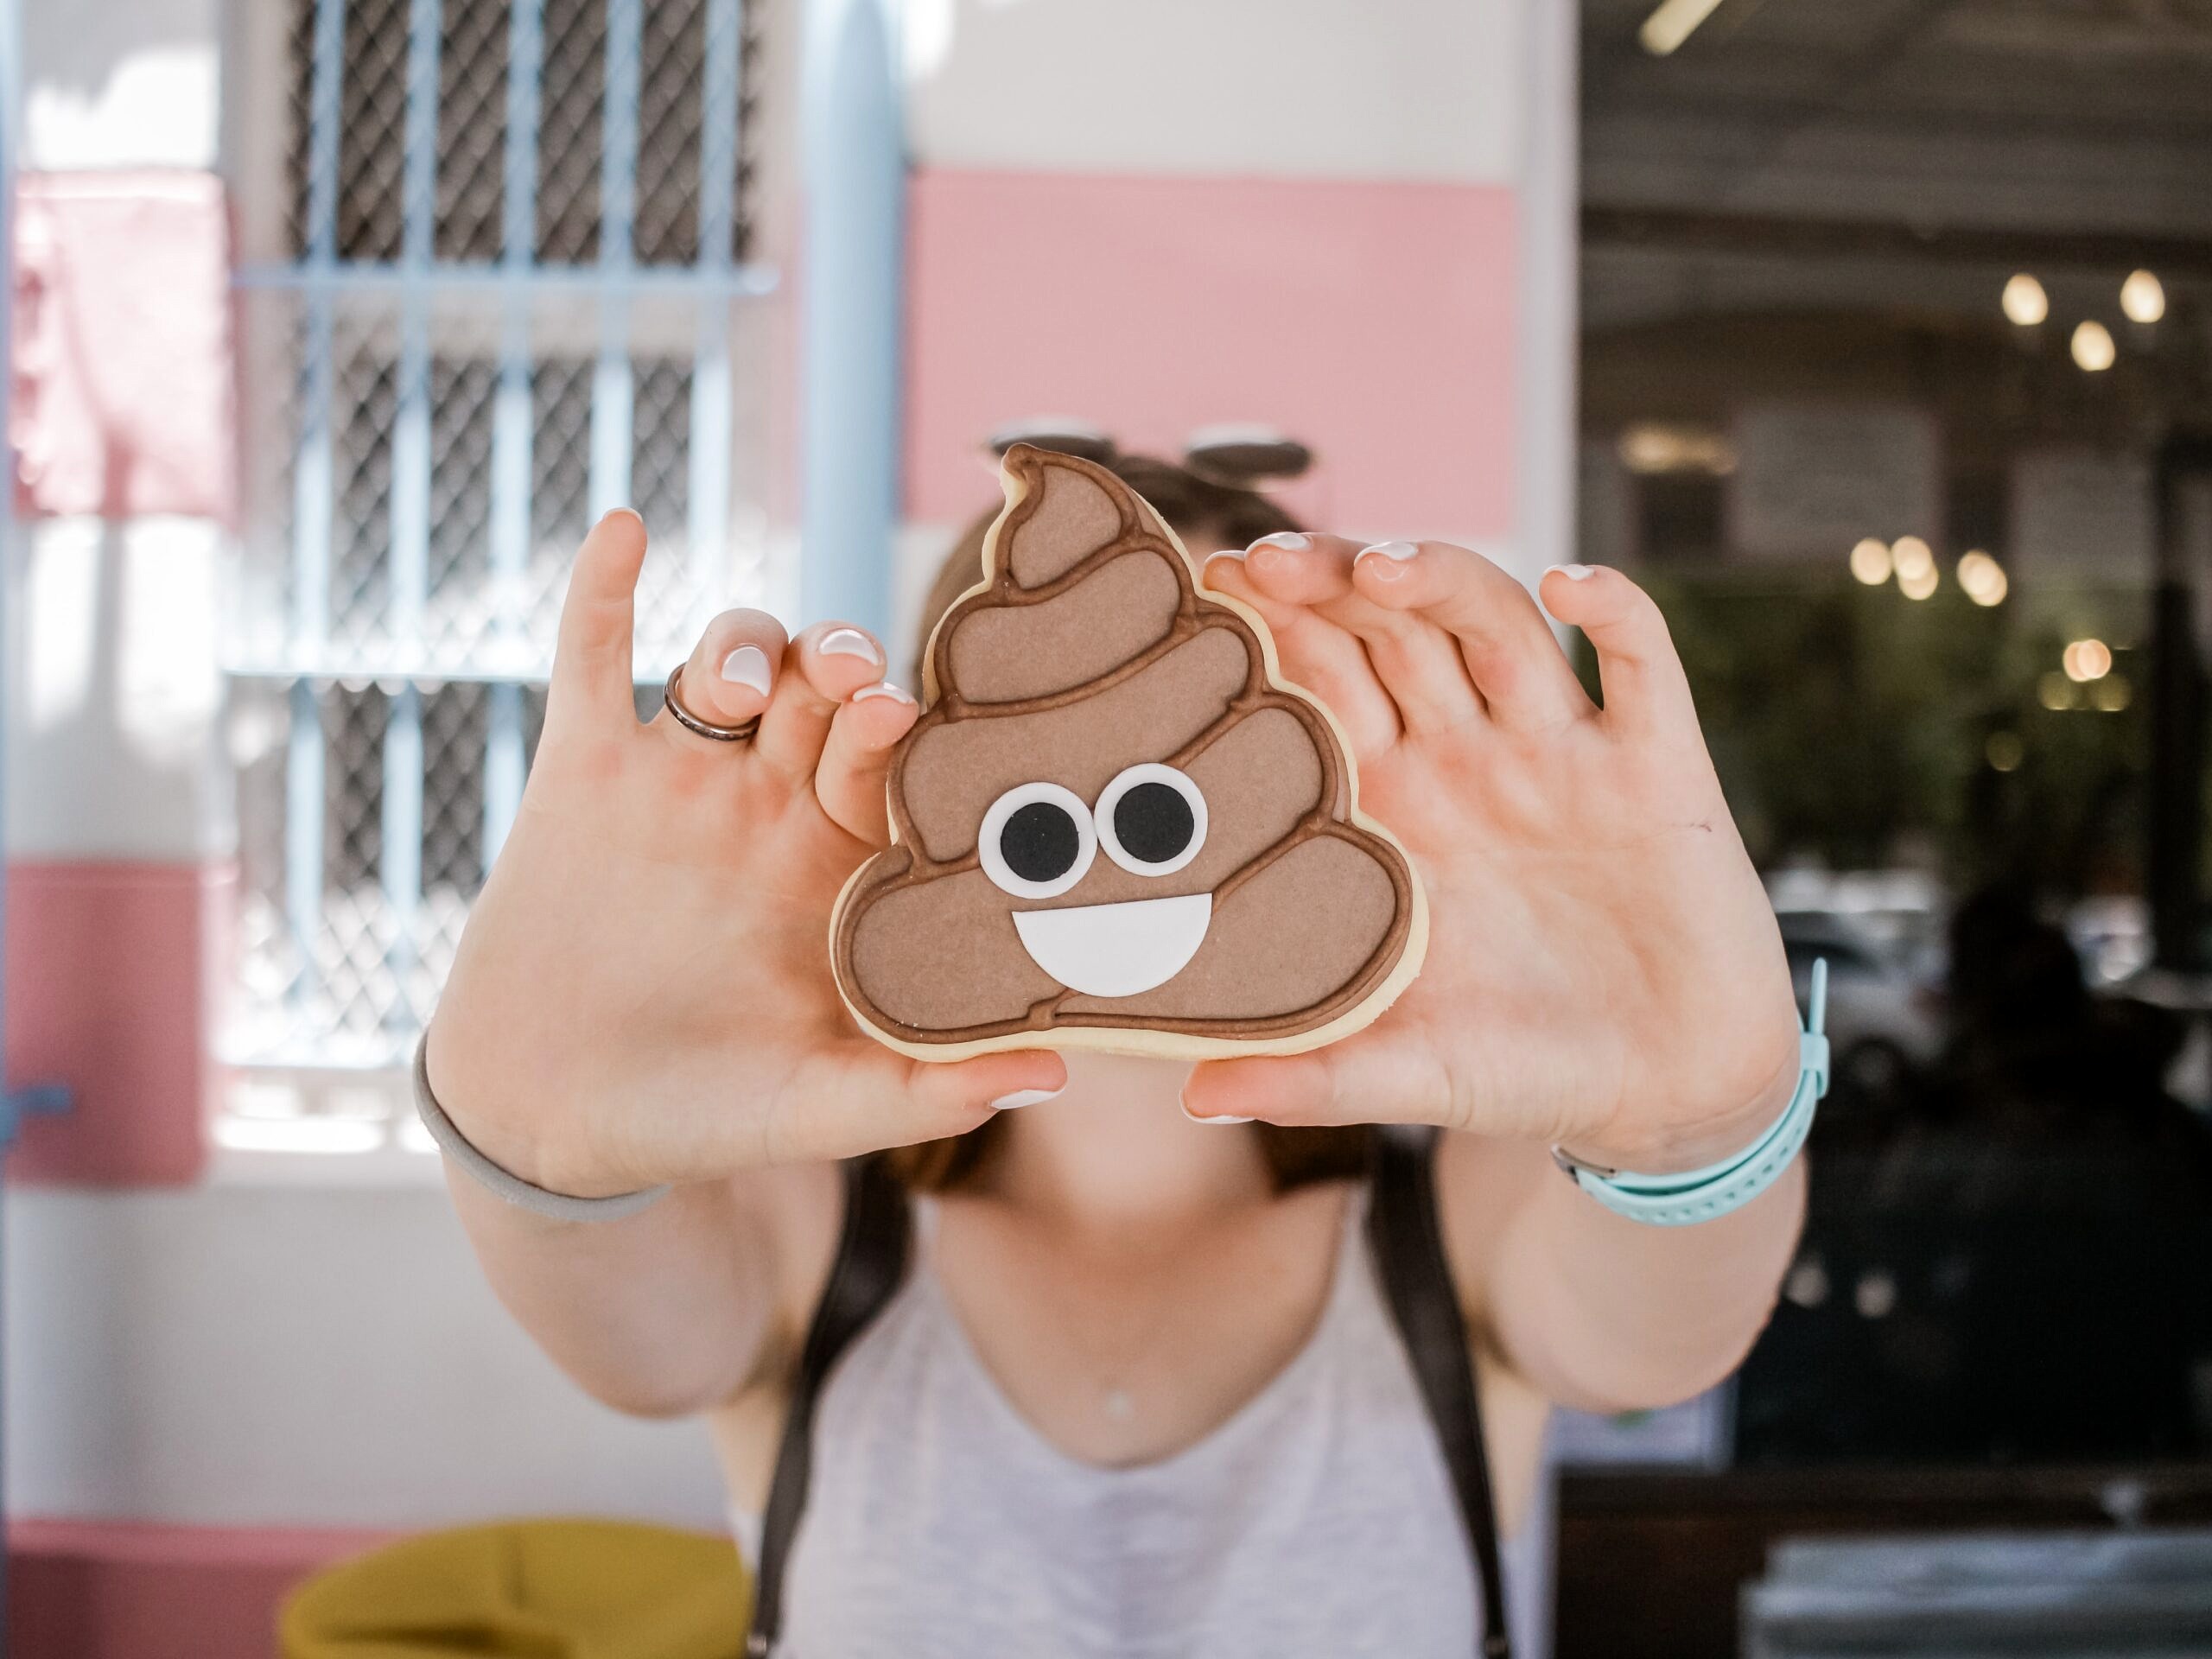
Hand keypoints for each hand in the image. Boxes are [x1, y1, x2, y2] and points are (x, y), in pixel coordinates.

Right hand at [427, 511, 1065, 1196]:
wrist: (554, 1123)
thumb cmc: (703, 1117)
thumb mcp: (817, 1108)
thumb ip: (921, 1090)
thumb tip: (1053, 1074)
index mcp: (840, 865)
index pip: (898, 767)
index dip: (914, 737)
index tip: (918, 724)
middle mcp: (769, 806)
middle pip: (823, 693)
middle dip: (843, 668)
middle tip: (853, 686)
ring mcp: (678, 781)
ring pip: (728, 659)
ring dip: (743, 644)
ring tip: (732, 689)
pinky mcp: (584, 771)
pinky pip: (592, 655)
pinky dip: (604, 588)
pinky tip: (627, 528)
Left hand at [1183, 538, 1799, 1172]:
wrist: (1669, 1092)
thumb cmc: (1525, 1071)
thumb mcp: (1411, 1073)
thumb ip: (1312, 1076)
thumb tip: (1195, 1096)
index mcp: (1395, 810)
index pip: (1320, 688)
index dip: (1272, 632)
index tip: (1208, 590)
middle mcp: (1470, 759)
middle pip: (1392, 632)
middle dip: (1333, 584)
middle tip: (1270, 560)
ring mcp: (1563, 754)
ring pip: (1497, 624)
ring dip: (1444, 579)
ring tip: (1384, 566)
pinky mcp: (1658, 768)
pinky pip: (1644, 664)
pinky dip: (1617, 610)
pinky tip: (1574, 585)